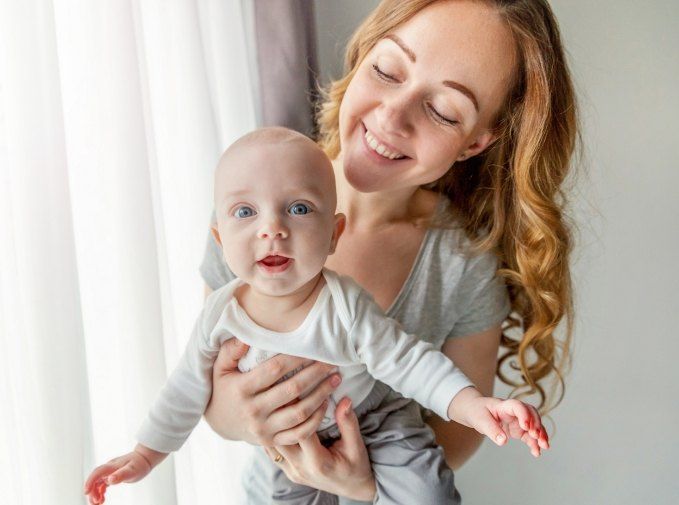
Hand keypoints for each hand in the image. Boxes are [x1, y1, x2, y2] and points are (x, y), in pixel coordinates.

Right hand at [83, 445, 161, 503]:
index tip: (86, 492)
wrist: (146, 458)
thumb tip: (109, 480)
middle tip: (95, 503)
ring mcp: (110, 472)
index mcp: (112, 466)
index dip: (89, 482)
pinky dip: (101, 492)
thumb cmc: (139, 463)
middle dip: (92, 491)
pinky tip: (102, 499)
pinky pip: (103, 484)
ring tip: (98, 503)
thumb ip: (121, 475)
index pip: (97, 473)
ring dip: (95, 493)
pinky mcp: (113, 475)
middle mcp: (109, 468)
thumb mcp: (132, 470)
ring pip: (98, 483)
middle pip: (95, 479)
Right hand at [204, 337, 342, 445]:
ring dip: (321, 395)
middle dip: (315, 374)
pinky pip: (300, 433)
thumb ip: (230, 350)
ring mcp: (264, 429)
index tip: (312, 349)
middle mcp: (253, 411)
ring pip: (300, 413)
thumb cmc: (224, 389)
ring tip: (335, 380)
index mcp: (242, 389)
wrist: (220, 423)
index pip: (274, 370)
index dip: (295, 358)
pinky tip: (326, 403)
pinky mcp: (273, 442)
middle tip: (331, 362)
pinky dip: (316, 419)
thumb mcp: (220, 368)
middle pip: (292, 390)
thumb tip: (246, 337)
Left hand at [263, 397, 376, 501]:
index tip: (301, 391)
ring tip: (274, 404)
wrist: (352, 488)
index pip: (302, 432)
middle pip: (281, 438)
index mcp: (318, 463)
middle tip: (280, 393)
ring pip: (272, 445)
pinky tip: (273, 420)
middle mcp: (301, 468)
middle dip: (280, 415)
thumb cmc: (356, 466)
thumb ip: (349, 423)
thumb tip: (344, 400)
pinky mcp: (288, 471)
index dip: (301, 411)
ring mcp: (292, 471)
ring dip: (273, 425)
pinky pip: (273, 452)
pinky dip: (272, 435)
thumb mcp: (357, 446)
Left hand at [448, 388, 549, 456]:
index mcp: (504, 405)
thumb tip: (503, 442)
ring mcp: (518, 420)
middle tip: (536, 436)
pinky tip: (537, 453)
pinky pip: (530, 436)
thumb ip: (491, 430)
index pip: (518, 406)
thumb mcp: (480, 420)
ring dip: (541, 435)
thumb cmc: (477, 412)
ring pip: (534, 425)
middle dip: (537, 424)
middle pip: (531, 413)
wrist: (475, 411)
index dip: (524, 415)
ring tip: (544, 446)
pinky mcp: (519, 430)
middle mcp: (515, 412)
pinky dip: (535, 444)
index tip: (525, 427)